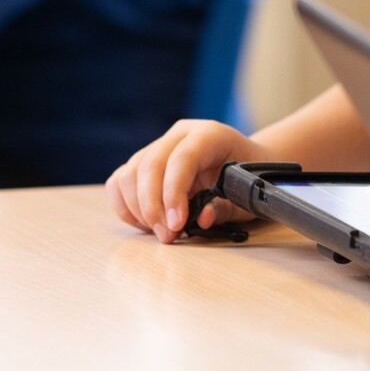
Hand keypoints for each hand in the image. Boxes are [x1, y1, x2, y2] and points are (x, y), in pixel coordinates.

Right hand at [105, 119, 280, 242]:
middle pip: (149, 165)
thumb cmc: (248, 180)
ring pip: (130, 174)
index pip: (181, 158)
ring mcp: (159, 146)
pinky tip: (146, 223)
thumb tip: (201, 219)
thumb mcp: (246, 195)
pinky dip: (126, 206)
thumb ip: (225, 207)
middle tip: (168, 236)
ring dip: (139, 209)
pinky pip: (121, 181)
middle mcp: (180, 135)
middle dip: (153, 207)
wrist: (248, 165)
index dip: (173, 192)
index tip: (176, 224)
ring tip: (161, 232)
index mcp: (209, 135)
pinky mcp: (144, 162)